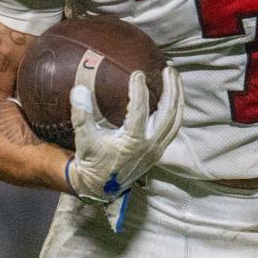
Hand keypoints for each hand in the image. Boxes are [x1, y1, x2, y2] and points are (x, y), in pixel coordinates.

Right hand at [65, 67, 182, 203]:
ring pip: (175, 120)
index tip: (137, 74)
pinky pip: (173, 127)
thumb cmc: (92, 161)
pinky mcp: (159, 151)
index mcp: (131, 143)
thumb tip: (80, 89)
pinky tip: (172, 98)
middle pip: (168, 113)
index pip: (140, 111)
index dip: (139, 90)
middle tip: (169, 69)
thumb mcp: (84, 140)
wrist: (100, 187)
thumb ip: (82, 115)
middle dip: (171, 90)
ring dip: (177, 98)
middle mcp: (149, 146)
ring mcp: (157, 149)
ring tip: (174, 78)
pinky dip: (175, 110)